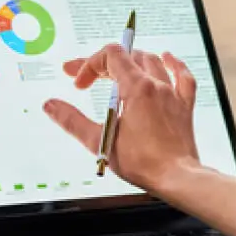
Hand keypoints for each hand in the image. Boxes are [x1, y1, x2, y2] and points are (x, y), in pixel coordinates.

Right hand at [43, 45, 200, 192]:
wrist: (176, 178)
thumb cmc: (144, 163)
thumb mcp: (99, 141)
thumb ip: (72, 121)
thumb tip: (51, 106)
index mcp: (138, 89)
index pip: (111, 57)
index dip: (89, 65)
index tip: (80, 84)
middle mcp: (157, 86)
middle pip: (128, 57)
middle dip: (102, 64)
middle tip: (85, 77)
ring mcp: (173, 95)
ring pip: (152, 63)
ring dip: (131, 61)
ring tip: (116, 67)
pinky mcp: (184, 107)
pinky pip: (183, 77)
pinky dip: (174, 65)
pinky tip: (168, 59)